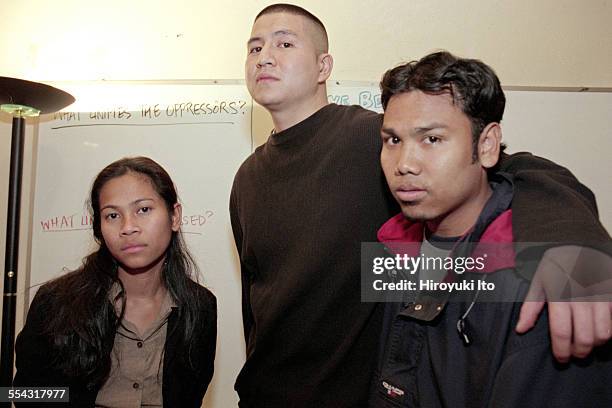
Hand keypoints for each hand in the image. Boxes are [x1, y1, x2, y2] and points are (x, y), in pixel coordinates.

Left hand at [515, 246, 611, 362]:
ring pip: (603, 333)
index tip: (560, 358)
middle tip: (574, 354)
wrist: (578, 242)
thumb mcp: (538, 282)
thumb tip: (521, 330)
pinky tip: (597, 330)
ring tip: (586, 343)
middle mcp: (581, 297)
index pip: (561, 332)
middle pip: (584, 337)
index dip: (561, 350)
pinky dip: (607, 331)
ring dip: (595, 344)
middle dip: (579, 352)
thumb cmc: (555, 264)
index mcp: (559, 295)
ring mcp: (600, 296)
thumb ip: (530, 308)